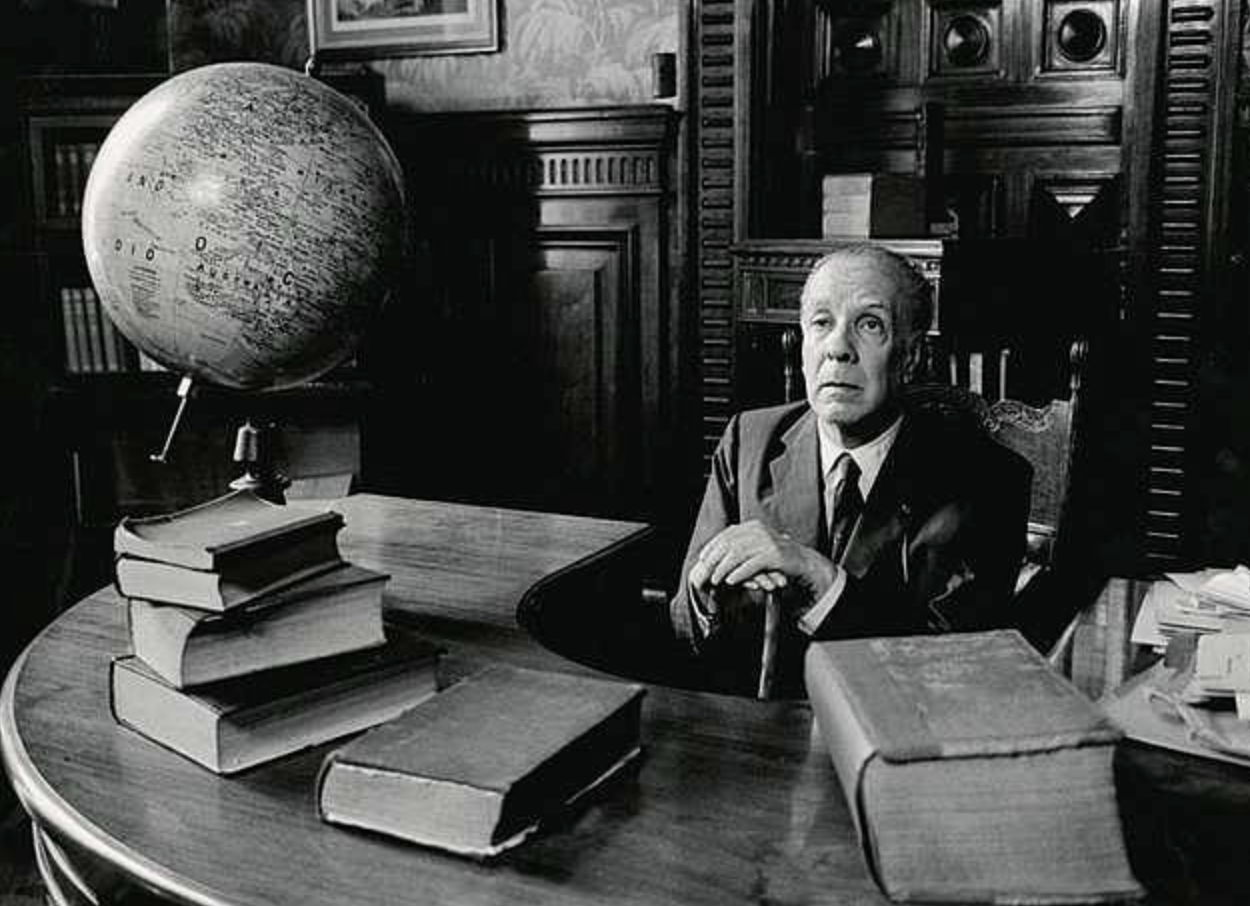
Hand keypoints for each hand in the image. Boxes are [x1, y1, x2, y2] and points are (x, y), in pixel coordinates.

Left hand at [689, 520, 837, 600]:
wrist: (803, 562)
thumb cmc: (779, 557)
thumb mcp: (758, 546)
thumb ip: (742, 545)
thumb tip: (717, 552)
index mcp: (753, 526)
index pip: (726, 534)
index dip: (712, 546)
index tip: (702, 558)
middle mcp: (758, 531)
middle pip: (729, 544)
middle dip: (714, 559)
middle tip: (704, 572)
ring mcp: (766, 542)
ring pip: (737, 554)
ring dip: (723, 568)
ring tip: (715, 579)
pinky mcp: (773, 555)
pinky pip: (751, 564)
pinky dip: (739, 573)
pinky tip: (731, 580)